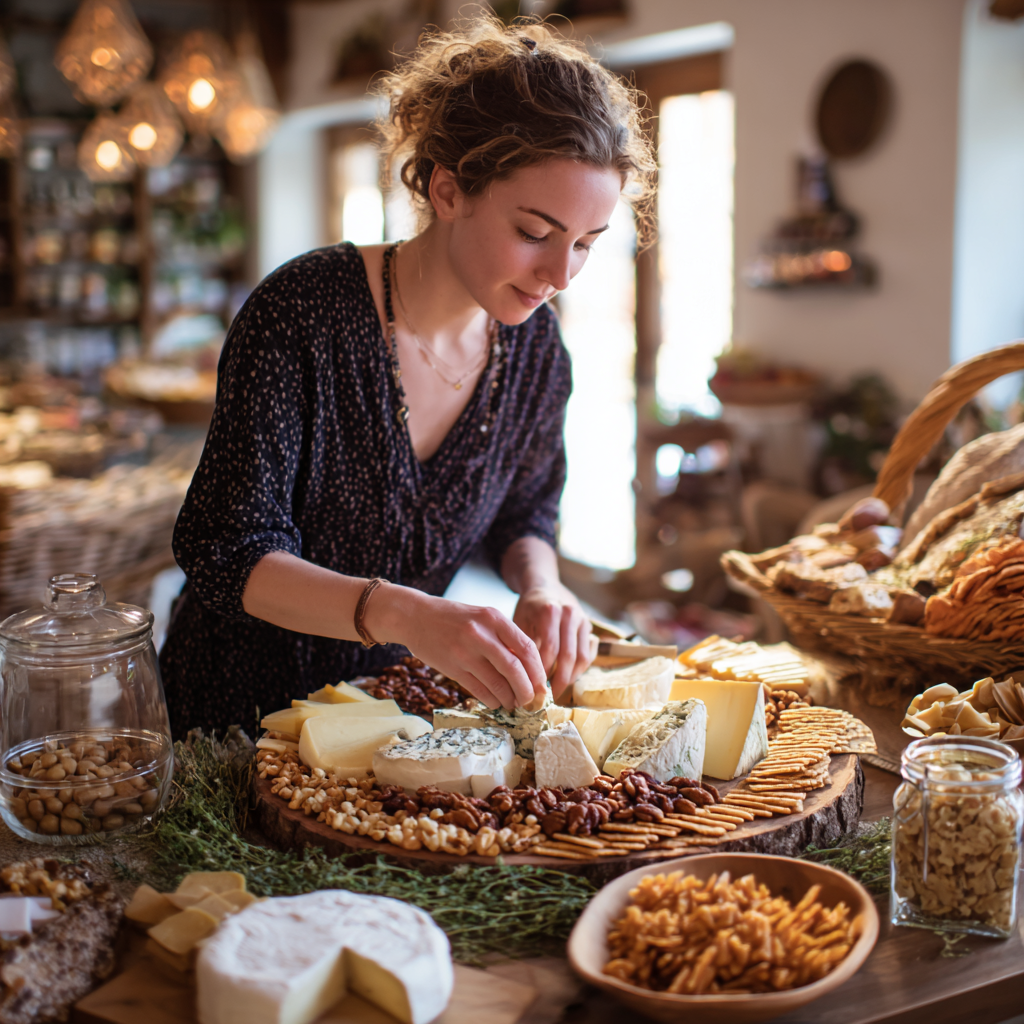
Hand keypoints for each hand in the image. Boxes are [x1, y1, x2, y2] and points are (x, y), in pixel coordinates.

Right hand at [369, 588, 546, 709]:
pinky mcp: (451, 667)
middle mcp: (480, 634)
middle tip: (531, 699)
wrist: (415, 616)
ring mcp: (464, 652)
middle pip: (514, 668)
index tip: (541, 683)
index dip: (537, 669)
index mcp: (493, 617)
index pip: (526, 647)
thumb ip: (503, 637)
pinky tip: (497, 702)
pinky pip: (479, 689)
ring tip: (514, 703)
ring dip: (510, 698)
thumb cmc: (454, 618)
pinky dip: (492, 699)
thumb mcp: (482, 617)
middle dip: (527, 689)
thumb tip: (528, 668)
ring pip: (497, 683)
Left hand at [512, 583, 593, 698]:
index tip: (534, 687)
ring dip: (570, 678)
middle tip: (547, 696)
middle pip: (568, 656)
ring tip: (557, 690)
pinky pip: (589, 654)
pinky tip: (567, 678)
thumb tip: (518, 676)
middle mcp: (570, 613)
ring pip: (582, 657)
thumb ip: (520, 644)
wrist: (545, 587)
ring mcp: (583, 619)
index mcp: (550, 611)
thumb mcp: (519, 620)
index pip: (549, 649)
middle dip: (558, 680)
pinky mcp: (590, 627)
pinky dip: (579, 670)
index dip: (543, 671)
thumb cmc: (529, 608)